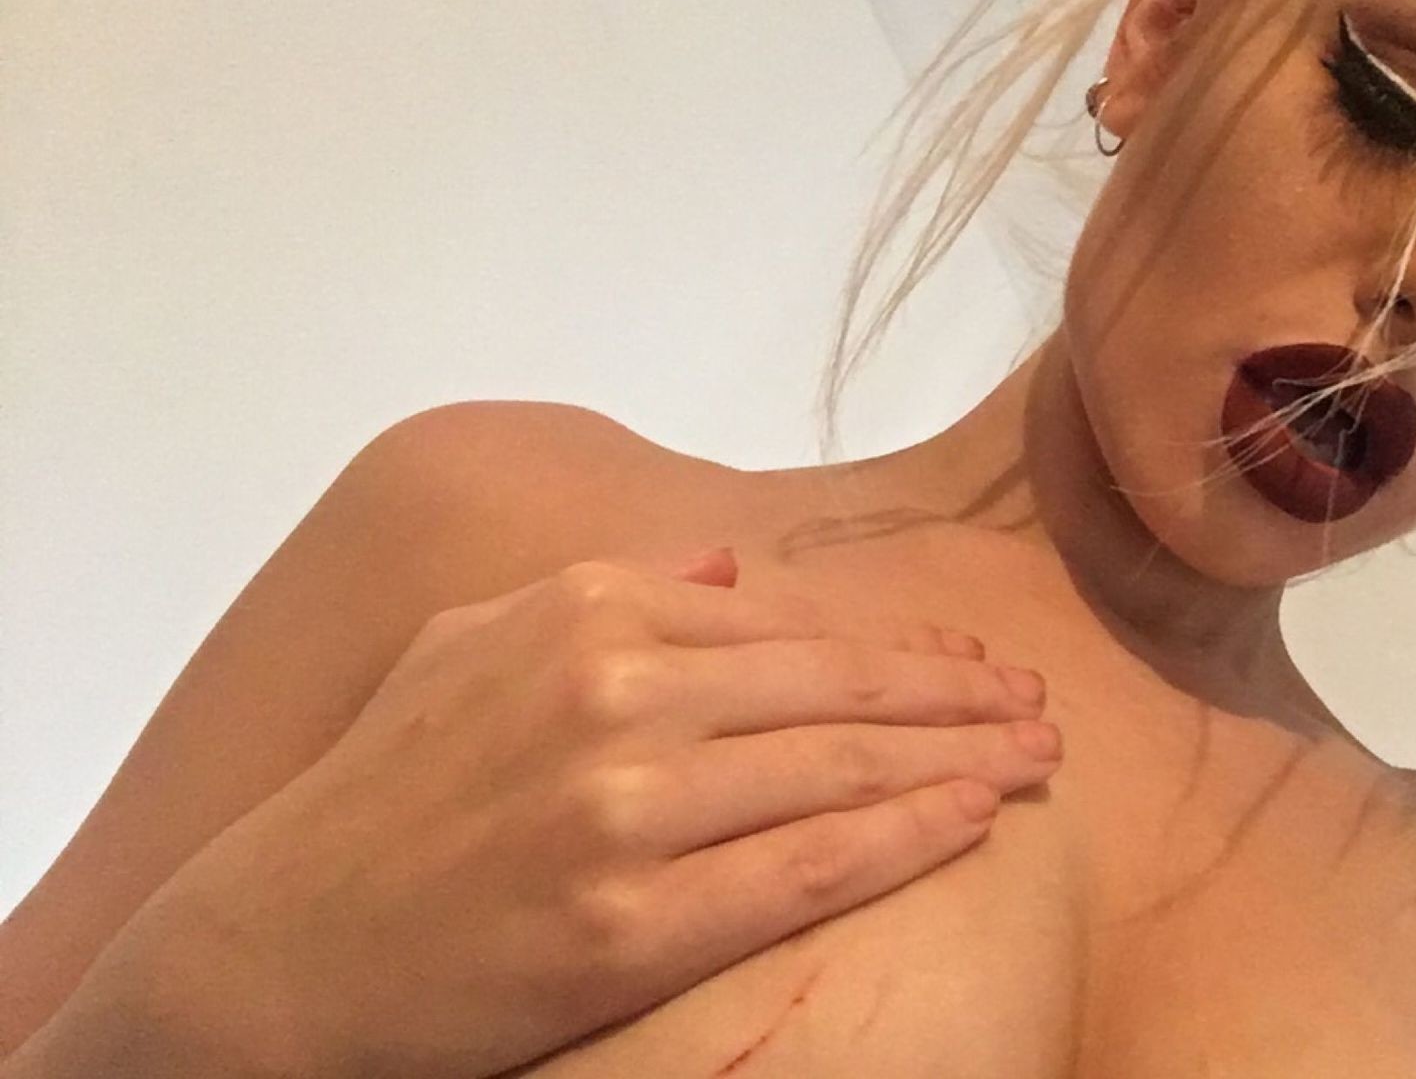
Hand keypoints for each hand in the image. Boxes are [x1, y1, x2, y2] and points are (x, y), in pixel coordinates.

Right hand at [7, 547, 1058, 1078]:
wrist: (277, 948)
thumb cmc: (377, 794)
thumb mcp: (467, 646)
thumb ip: (605, 592)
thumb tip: (726, 566)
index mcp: (582, 614)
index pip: (788, 621)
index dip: (898, 645)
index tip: (970, 661)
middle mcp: (614, 692)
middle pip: (836, 686)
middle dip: (957, 694)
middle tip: (1038, 704)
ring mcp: (627, 809)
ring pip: (842, 769)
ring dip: (960, 758)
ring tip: (1033, 757)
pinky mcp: (633, 923)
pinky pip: (812, 866)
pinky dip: (910, 836)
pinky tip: (973, 818)